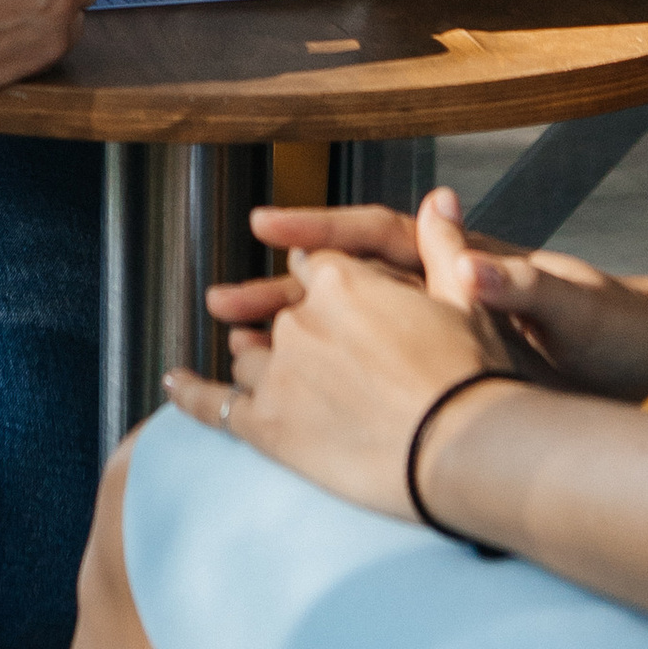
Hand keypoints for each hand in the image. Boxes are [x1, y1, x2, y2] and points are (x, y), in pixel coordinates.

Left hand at [163, 186, 516, 520]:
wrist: (468, 451)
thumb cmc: (474, 376)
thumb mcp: (466, 299)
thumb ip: (443, 245)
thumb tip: (439, 197)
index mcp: (342, 280)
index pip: (317, 270)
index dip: (332, 290)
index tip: (343, 309)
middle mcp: (301, 319)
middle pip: (284, 317)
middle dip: (303, 336)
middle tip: (330, 364)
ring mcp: (279, 372)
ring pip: (251, 358)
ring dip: (261, 364)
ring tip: (278, 383)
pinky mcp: (267, 426)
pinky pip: (214, 405)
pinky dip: (189, 393)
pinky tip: (173, 383)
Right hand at [201, 198, 647, 403]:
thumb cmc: (612, 328)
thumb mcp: (570, 307)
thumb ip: (519, 285)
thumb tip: (473, 263)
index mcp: (464, 263)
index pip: (377, 235)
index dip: (321, 229)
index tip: (268, 229)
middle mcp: (439, 292)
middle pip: (345, 285)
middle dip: (281, 293)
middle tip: (221, 304)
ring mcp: (437, 333)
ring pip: (347, 330)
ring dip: (294, 338)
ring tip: (234, 353)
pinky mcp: (444, 374)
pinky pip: (371, 373)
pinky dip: (329, 384)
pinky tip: (290, 404)